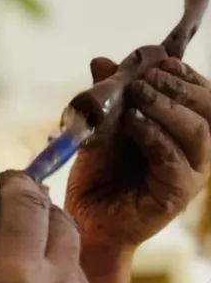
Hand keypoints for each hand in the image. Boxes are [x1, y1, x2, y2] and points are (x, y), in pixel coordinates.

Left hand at [66, 56, 210, 249]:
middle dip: (179, 87)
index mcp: (184, 135)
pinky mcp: (177, 195)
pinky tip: (132, 125)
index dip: (187, 76)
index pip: (203, 98)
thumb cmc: (96, 178)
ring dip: (167, 107)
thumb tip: (101, 61)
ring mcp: (190, 175)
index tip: (162, 61)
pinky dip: (154, 136)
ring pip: (197, 132)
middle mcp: (195, 154)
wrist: (85, 221)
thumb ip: (108, 98)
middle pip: (209, 110)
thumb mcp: (101, 130)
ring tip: (138, 95)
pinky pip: (174, 159)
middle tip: (147, 77)